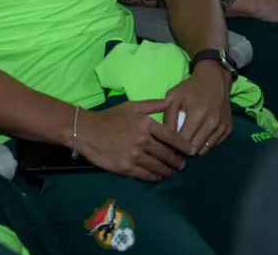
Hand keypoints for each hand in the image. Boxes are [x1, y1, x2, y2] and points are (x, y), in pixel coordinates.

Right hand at [76, 98, 196, 182]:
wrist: (86, 131)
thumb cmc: (110, 117)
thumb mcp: (132, 106)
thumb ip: (153, 105)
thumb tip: (172, 101)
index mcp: (146, 124)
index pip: (171, 137)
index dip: (183, 145)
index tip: (191, 150)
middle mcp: (142, 141)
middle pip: (167, 154)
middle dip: (177, 160)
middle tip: (182, 164)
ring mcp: (134, 156)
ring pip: (158, 167)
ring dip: (168, 170)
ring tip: (172, 171)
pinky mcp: (126, 168)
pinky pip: (146, 175)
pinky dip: (155, 177)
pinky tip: (159, 176)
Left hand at [164, 63, 232, 155]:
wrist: (215, 79)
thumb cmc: (191, 87)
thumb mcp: (174, 97)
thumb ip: (168, 117)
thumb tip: (165, 137)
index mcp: (197, 114)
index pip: (183, 141)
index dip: (174, 146)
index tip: (168, 145)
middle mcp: (212, 123)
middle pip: (194, 148)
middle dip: (184, 150)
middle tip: (177, 146)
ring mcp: (222, 127)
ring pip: (205, 150)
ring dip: (195, 149)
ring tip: (187, 142)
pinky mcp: (229, 129)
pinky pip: (214, 145)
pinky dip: (205, 144)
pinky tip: (199, 136)